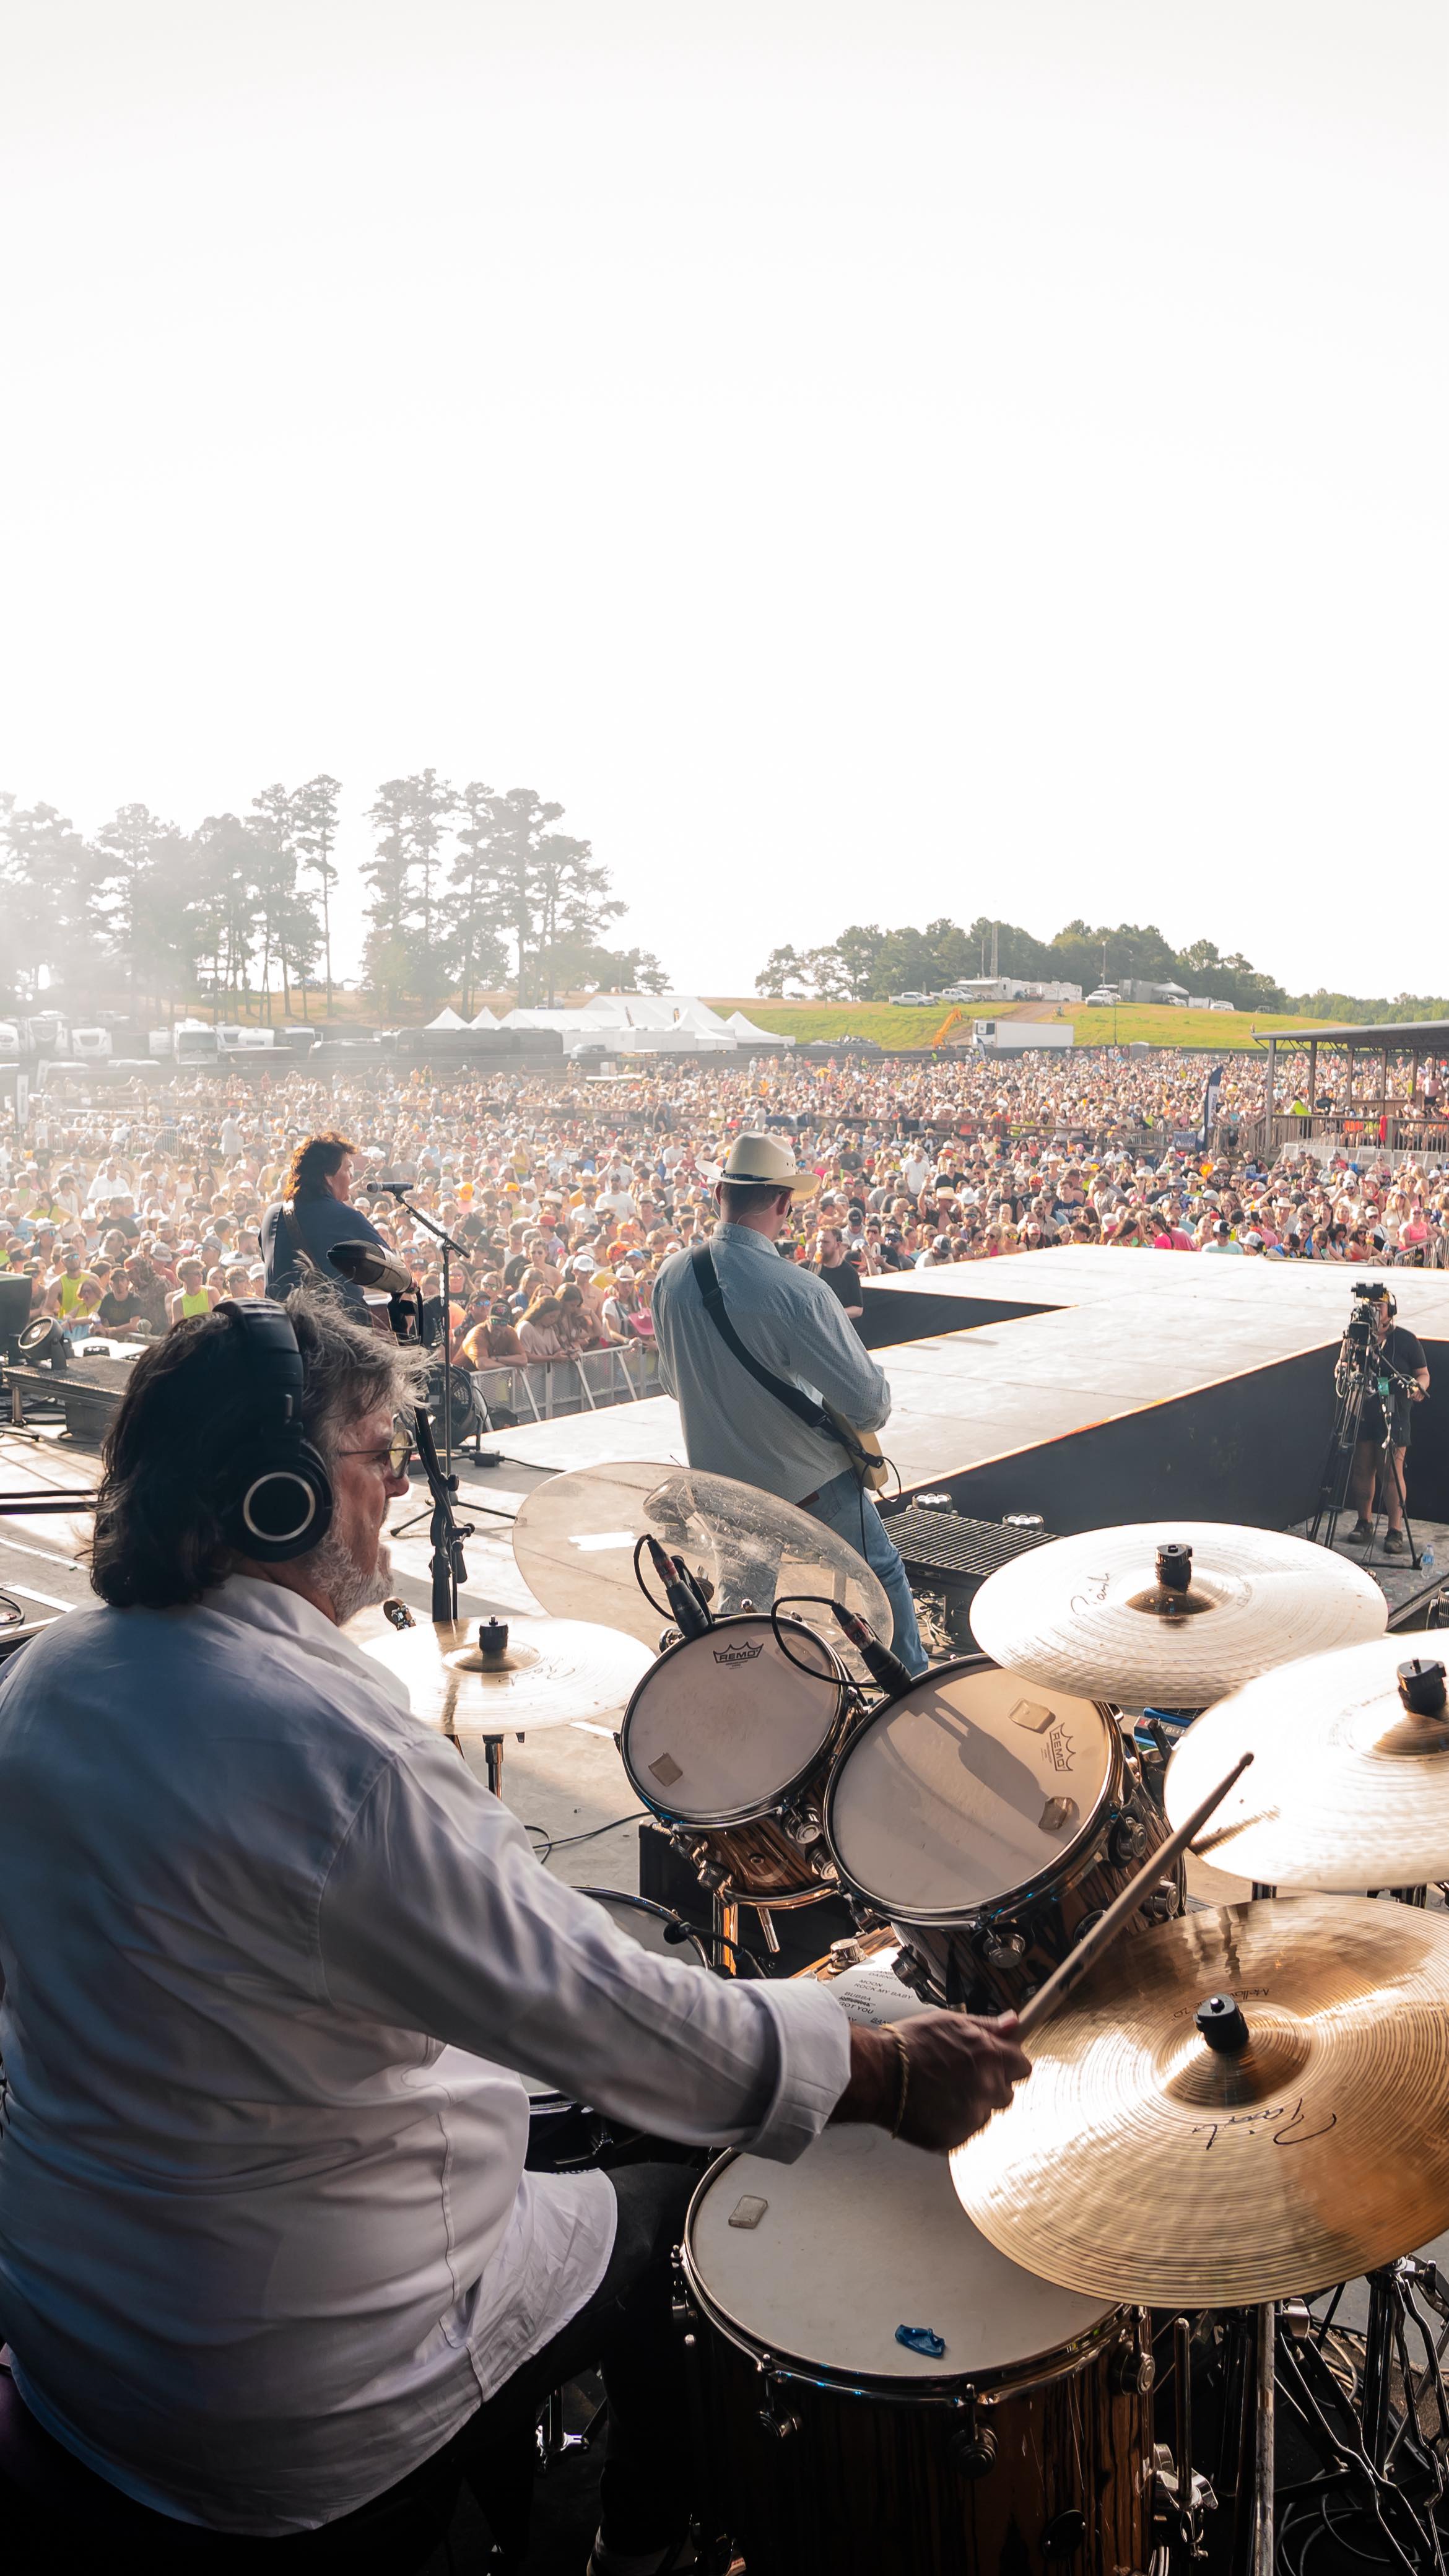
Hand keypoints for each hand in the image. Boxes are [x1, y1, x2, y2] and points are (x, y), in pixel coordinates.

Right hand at [831, 2011, 1030, 2153]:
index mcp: (989, 2056)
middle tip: (959, 2076)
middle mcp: (987, 2087)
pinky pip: (965, 2130)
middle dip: (989, 2085)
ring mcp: (972, 2116)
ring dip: (971, 2105)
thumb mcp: (950, 2022)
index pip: (1022, 2066)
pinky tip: (933, 2106)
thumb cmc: (910, 2044)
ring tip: (941, 2091)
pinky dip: (953, 2121)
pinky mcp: (957, 2137)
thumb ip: (987, 2026)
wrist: (878, 2073)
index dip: (1007, 2064)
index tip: (994, 2063)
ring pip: (984, 2113)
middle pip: (1005, 2092)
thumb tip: (1014, 2023)